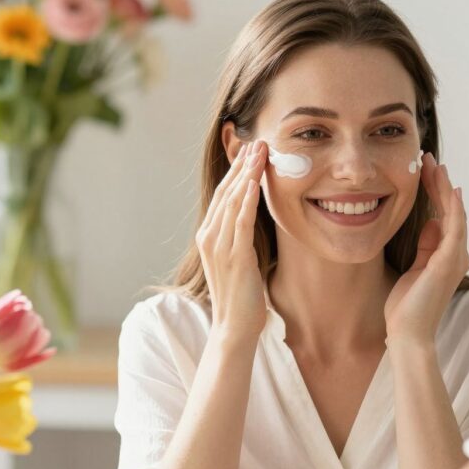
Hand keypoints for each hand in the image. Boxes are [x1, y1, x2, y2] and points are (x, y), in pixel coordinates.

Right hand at [196, 141, 267, 341]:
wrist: (234, 327)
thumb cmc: (241, 296)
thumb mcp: (240, 258)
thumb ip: (242, 236)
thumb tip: (254, 217)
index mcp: (209, 236)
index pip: (223, 196)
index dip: (236, 172)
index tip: (250, 151)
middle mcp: (209, 237)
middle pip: (226, 193)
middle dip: (242, 165)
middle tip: (256, 141)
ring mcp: (219, 246)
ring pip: (232, 202)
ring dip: (246, 175)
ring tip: (259, 153)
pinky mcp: (234, 257)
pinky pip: (239, 223)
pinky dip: (245, 201)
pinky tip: (253, 184)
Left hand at [384, 154, 468, 343]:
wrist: (408, 334)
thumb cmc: (407, 307)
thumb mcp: (413, 269)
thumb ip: (425, 247)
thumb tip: (431, 223)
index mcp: (446, 256)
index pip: (443, 216)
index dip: (435, 192)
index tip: (424, 171)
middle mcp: (456, 254)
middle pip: (450, 210)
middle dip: (439, 183)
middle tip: (428, 158)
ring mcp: (455, 258)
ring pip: (454, 214)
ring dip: (445, 188)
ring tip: (436, 165)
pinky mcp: (449, 262)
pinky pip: (455, 228)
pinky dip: (454, 208)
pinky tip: (451, 190)